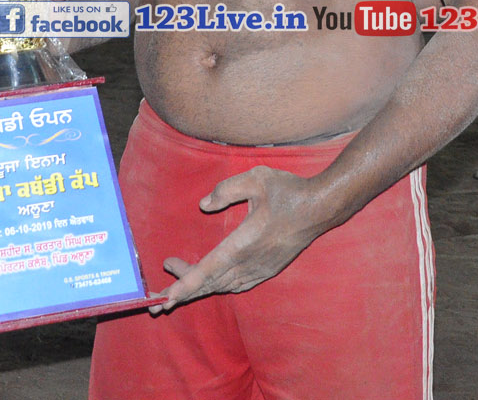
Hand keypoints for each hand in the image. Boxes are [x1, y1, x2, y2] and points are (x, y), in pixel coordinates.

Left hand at [157, 166, 329, 309]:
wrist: (321, 207)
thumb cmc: (288, 191)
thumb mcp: (255, 178)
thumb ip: (225, 190)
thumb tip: (204, 205)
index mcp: (243, 243)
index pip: (208, 270)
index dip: (185, 284)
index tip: (165, 298)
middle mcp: (250, 263)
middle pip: (210, 283)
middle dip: (182, 289)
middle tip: (157, 292)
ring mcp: (260, 269)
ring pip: (223, 286)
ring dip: (199, 287)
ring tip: (175, 280)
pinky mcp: (268, 270)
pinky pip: (238, 286)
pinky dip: (218, 286)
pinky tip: (210, 281)